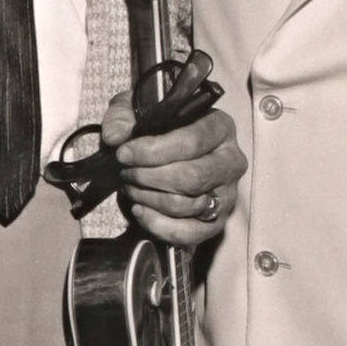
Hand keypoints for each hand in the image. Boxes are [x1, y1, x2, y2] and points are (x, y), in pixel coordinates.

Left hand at [99, 95, 245, 245]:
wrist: (165, 157)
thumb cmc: (157, 131)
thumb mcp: (137, 112)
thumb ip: (122, 117)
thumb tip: (115, 137)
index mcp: (220, 127)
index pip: (192, 141)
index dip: (154, 150)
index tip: (124, 153)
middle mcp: (231, 161)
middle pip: (192, 176)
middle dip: (149, 177)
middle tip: (126, 172)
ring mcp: (227, 194)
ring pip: (188, 204)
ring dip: (150, 199)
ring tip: (132, 188)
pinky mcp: (217, 222)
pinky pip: (190, 233)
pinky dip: (159, 225)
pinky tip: (141, 210)